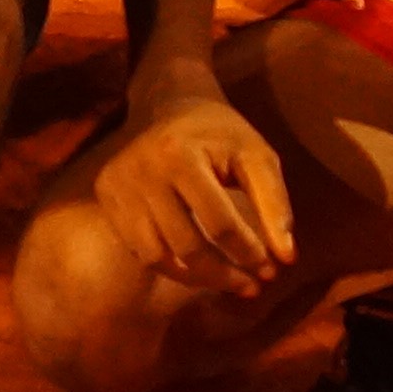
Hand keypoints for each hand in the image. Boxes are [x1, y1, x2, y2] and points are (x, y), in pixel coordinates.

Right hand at [87, 93, 299, 294]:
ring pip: (158, 257)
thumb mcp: (256, 155)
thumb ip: (274, 204)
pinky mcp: (106, 198)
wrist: (168, 104)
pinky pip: (139, 250)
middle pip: (187, 246)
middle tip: (253, 286)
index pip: (219, 222)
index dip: (249, 252)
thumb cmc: (219, 132)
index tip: (272, 269)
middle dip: (225, 274)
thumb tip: (286, 258)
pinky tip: (198, 269)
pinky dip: (171, 267)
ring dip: (198, 280)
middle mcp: (141, 172)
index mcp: (179, 155)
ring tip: (228, 283)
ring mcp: (117, 186)